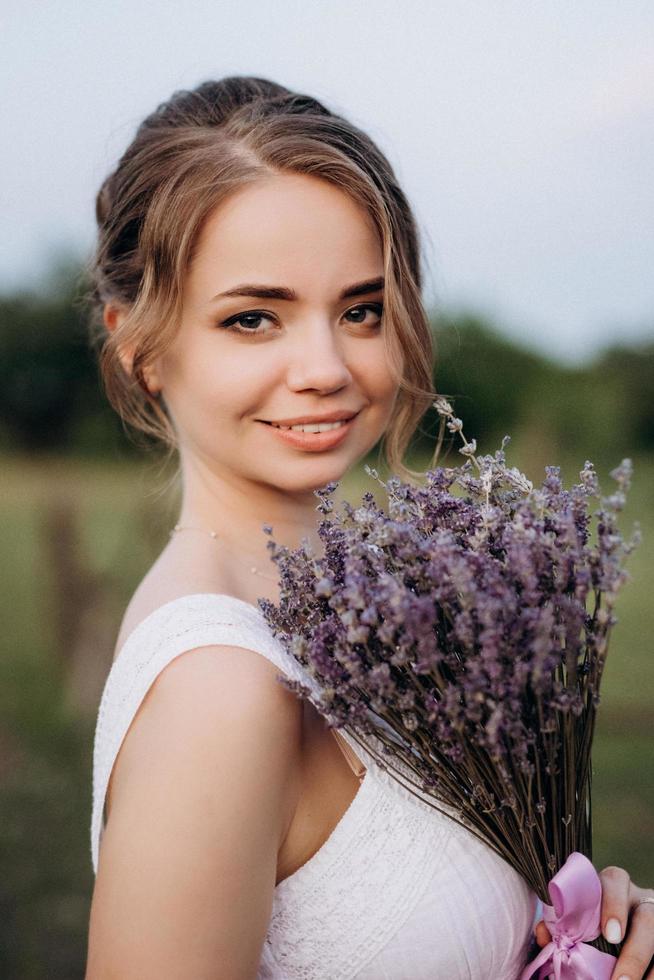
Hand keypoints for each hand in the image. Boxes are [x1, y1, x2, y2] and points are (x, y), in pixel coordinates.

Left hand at [534, 865, 653, 978]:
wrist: (613, 928)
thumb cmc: (589, 919)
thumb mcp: (578, 916)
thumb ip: (561, 923)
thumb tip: (543, 933)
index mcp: (612, 885)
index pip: (616, 881)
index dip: (614, 906)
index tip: (610, 935)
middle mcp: (638, 899)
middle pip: (646, 916)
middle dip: (635, 950)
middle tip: (621, 979)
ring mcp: (653, 919)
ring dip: (644, 966)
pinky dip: (653, 973)